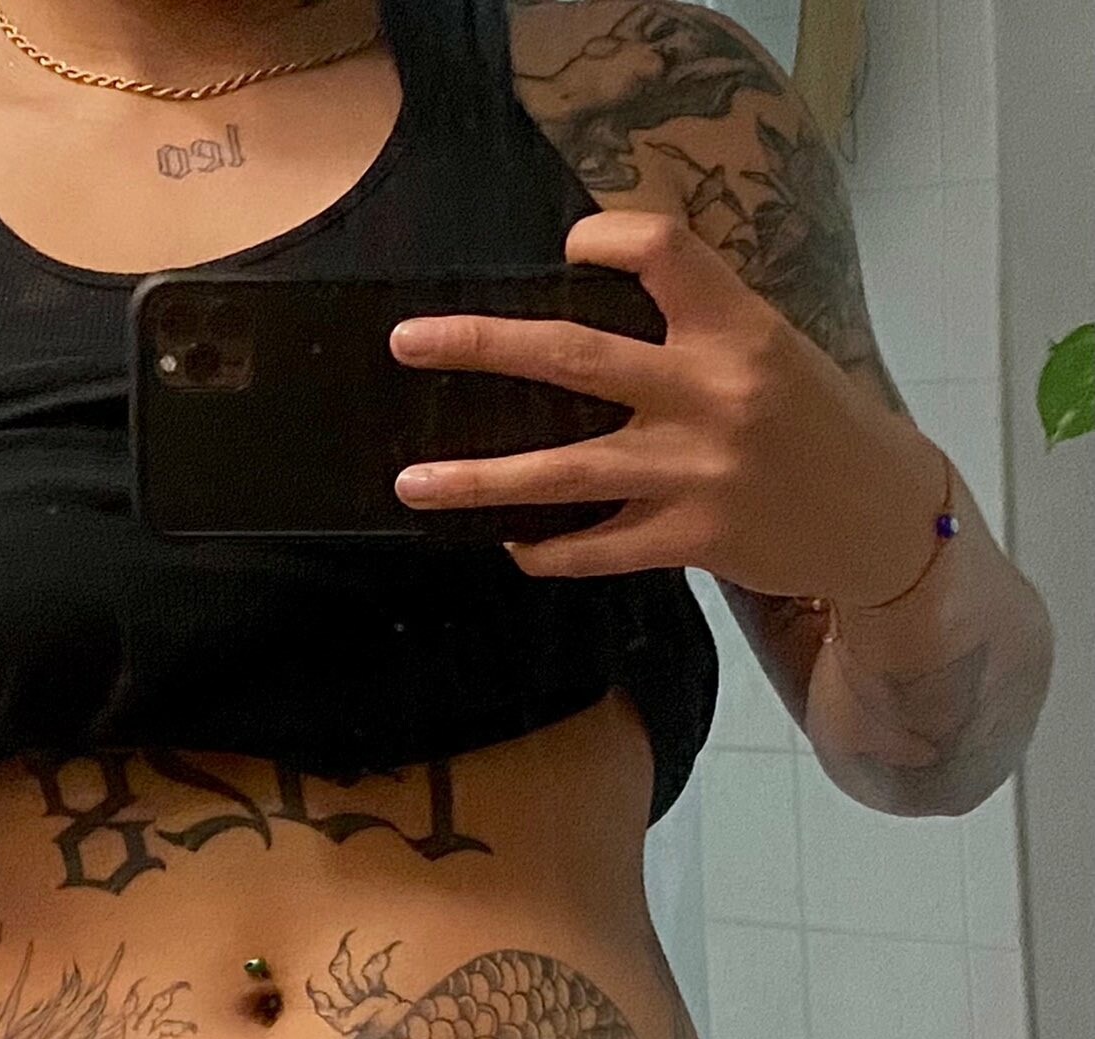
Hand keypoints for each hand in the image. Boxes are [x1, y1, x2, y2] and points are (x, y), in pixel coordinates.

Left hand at [388, 209, 938, 609]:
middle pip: (570, 357)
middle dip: (478, 347)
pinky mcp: (691, 538)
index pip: (659, 248)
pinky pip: (594, 549)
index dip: (602, 237)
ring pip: (561, 473)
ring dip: (476, 481)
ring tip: (412, 482)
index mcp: (736, 326)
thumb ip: (693, 328)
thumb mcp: (771, 349)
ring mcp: (695, 471)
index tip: (567, 248)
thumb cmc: (814, 423)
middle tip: (408, 343)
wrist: (881, 516)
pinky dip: (545, 549)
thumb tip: (581, 332)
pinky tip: (512, 544)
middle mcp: (711, 392)